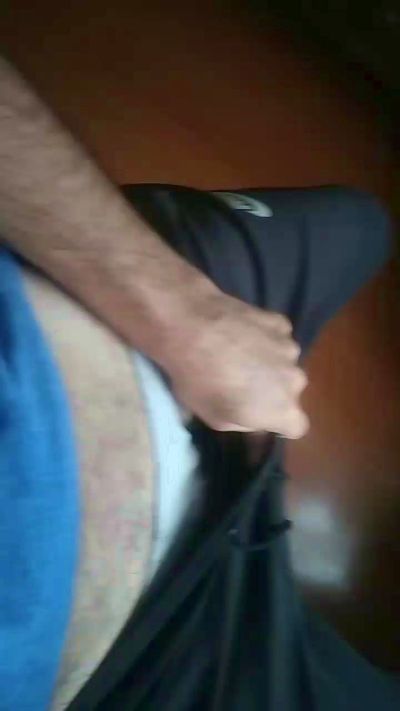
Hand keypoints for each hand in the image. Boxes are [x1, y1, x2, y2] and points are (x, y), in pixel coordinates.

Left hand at [161, 289, 308, 437]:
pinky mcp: (280, 321)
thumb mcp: (216, 418)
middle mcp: (295, 379)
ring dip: (269, 363)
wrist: (189, 324)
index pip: (296, 426)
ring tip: (238, 354)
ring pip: (284, 363)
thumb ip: (245, 423)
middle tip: (242, 383)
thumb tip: (254, 419)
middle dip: (272, 391)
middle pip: (289, 391)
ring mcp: (290, 346)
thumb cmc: (199, 380)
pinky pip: (278, 337)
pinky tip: (241, 333)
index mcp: (282, 409)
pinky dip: (265, 338)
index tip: (257, 416)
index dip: (277, 423)